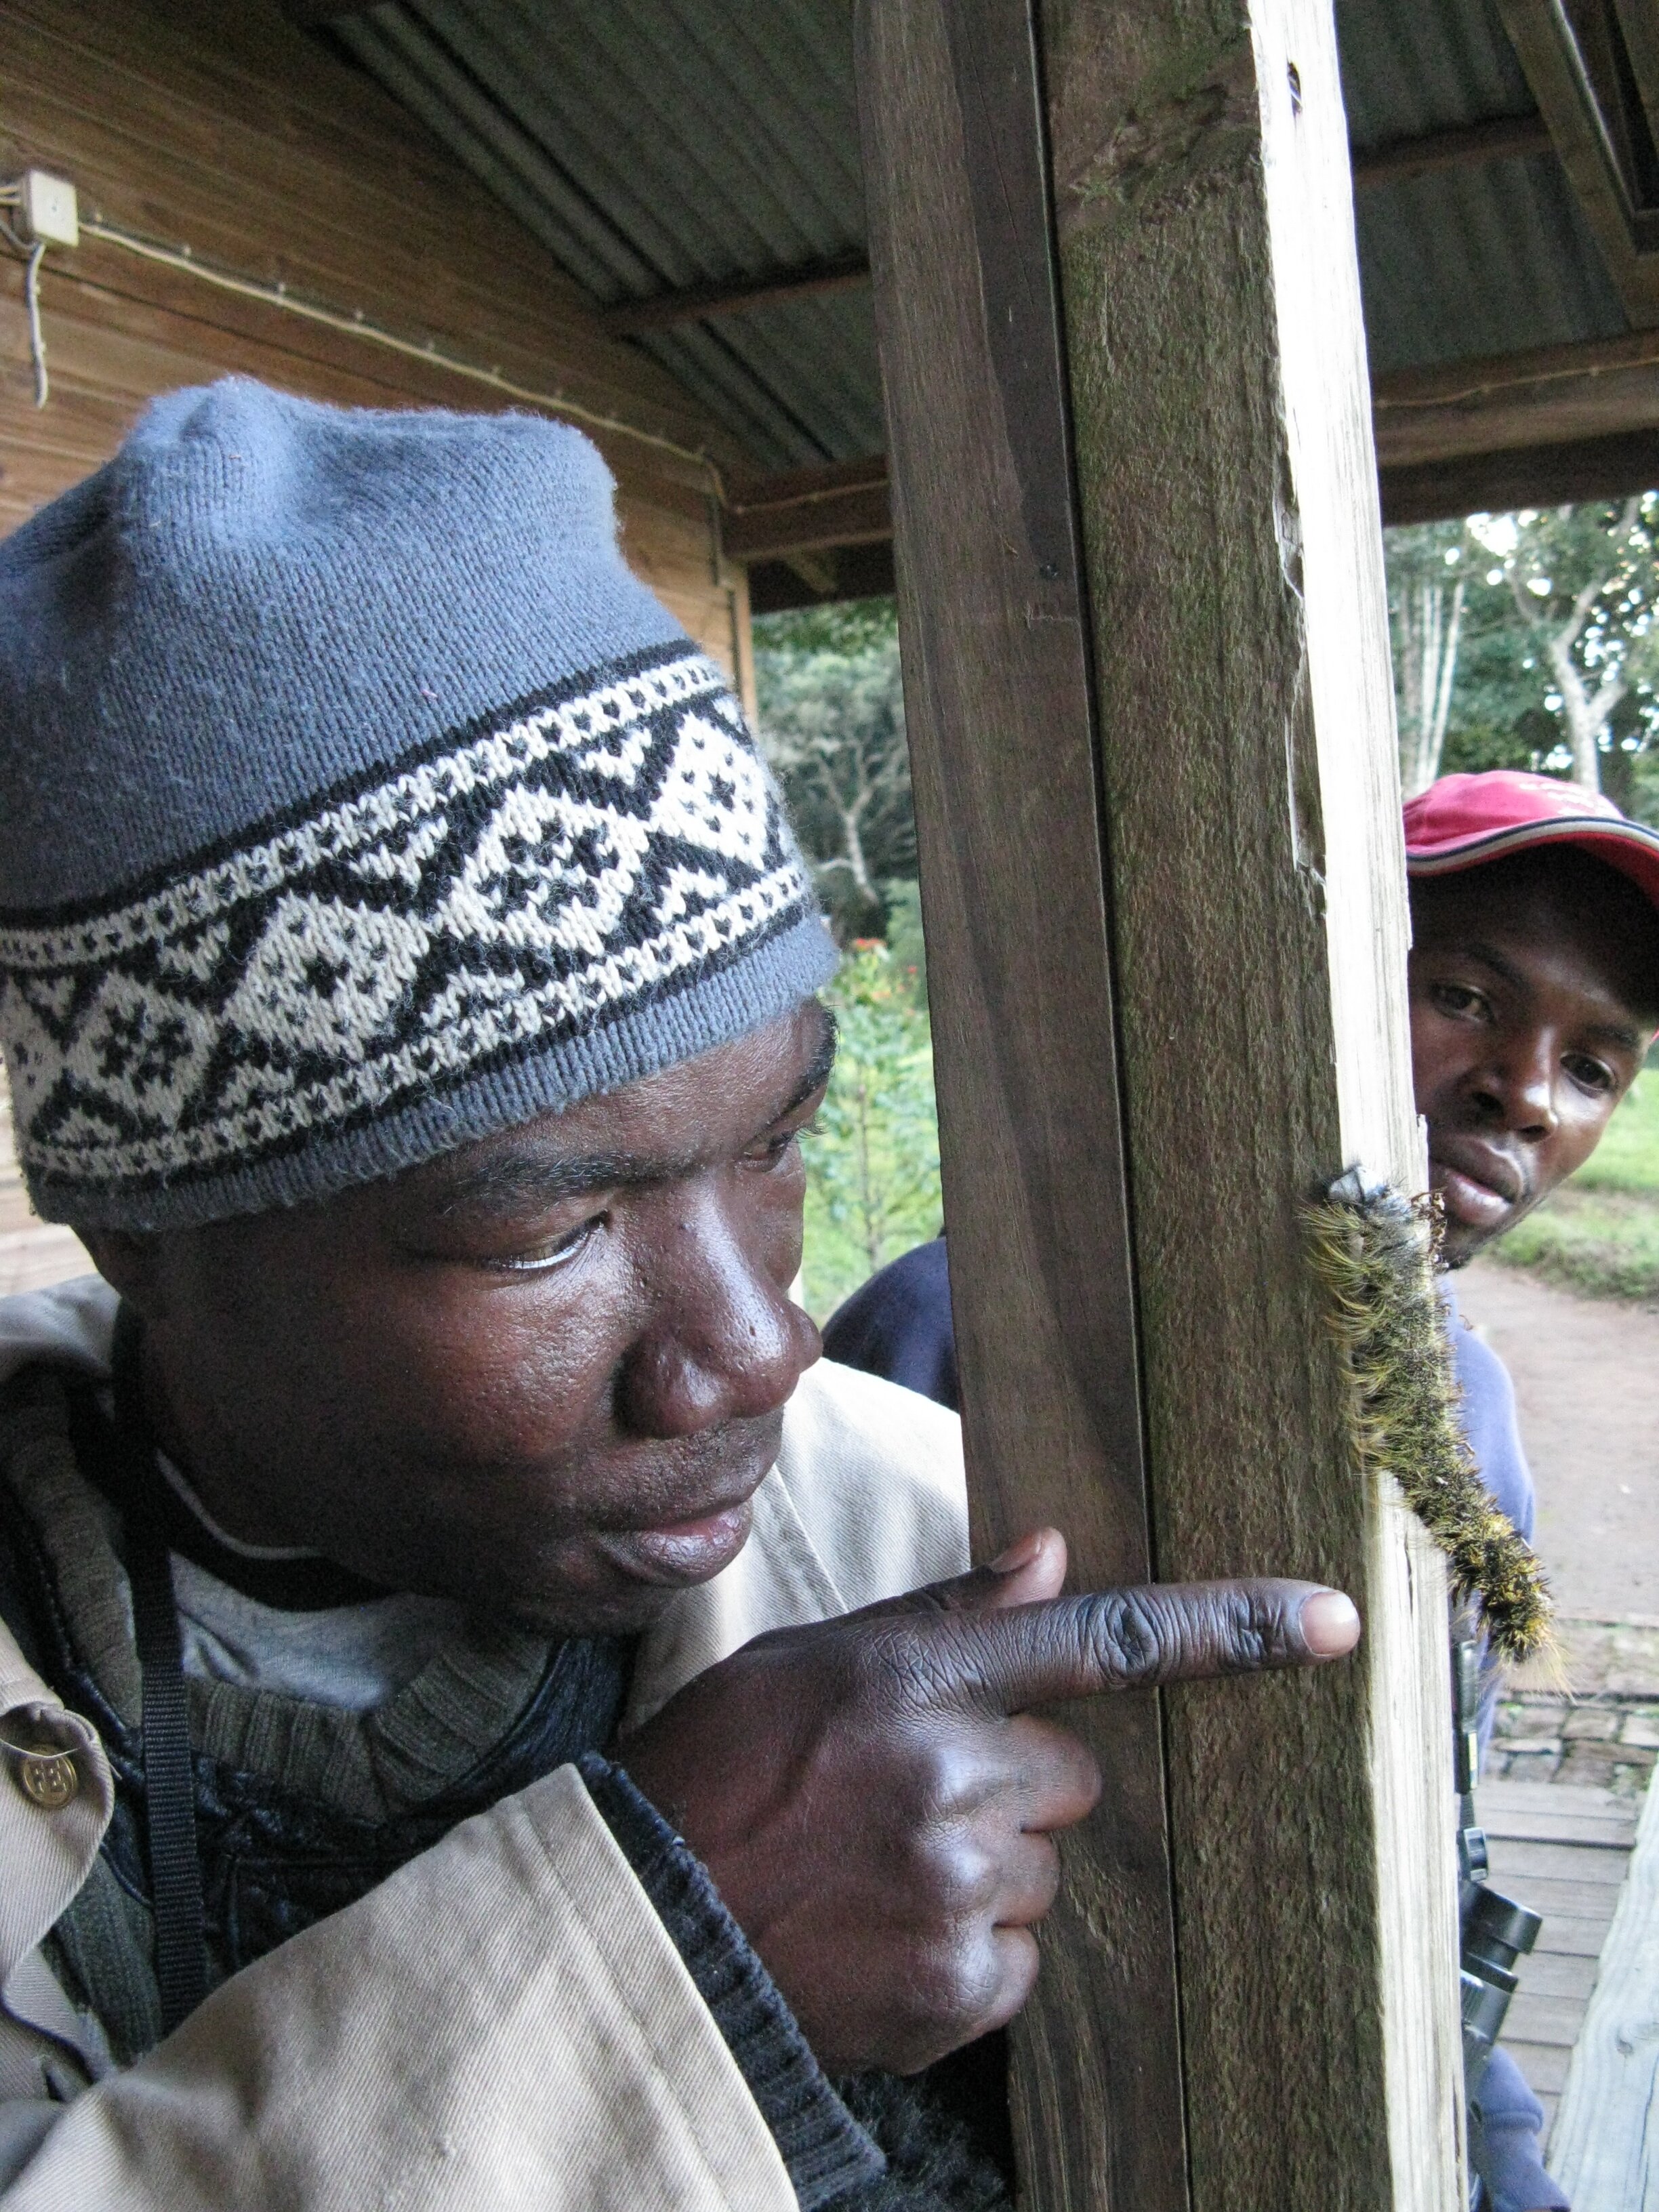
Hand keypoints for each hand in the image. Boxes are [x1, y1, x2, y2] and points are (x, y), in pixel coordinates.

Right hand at [620, 1528, 1359, 2074]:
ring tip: (881, 1872)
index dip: (1229, 1630)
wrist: (647, 1925)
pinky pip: (1022, 1959)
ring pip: (1047, 1869)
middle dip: (1017, 1785)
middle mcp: (952, 1776)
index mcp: (918, 1678)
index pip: (1102, 1640)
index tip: (1333, 1621)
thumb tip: (1050, 1552)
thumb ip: (944, 1615)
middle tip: (913, 1797)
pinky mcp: (960, 1989)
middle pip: (1074, 1778)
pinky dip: (972, 1952)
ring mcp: (960, 1889)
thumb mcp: (814, 1658)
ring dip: (990, 1869)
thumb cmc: (721, 1770)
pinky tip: (886, 1932)